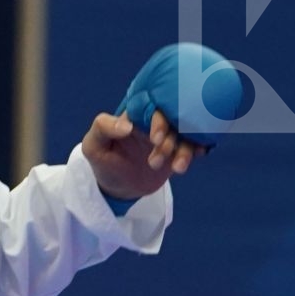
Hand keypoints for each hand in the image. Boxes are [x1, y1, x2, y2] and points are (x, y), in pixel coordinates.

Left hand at [82, 110, 207, 200]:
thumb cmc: (103, 162)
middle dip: (172, 137)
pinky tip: (201, 153)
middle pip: (173, 119)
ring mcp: (169, 135)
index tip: (156, 139)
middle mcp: (154, 121)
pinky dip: (200, 146)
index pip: (152, 108)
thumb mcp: (93, 146)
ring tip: (178, 168)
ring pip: (186, 133)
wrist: (119, 188)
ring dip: (186, 149)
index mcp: (136, 115)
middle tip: (162, 154)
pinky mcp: (179, 149)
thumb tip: (127, 125)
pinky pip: (195, 143)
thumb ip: (102, 128)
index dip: (158, 120)